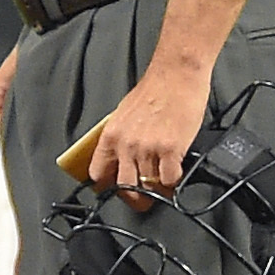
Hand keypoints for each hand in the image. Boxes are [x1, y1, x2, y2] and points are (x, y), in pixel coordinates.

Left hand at [88, 56, 211, 205]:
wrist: (176, 75)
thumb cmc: (154, 90)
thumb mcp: (124, 114)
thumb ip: (120, 138)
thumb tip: (120, 158)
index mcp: (111, 135)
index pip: (98, 173)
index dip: (107, 186)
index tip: (114, 191)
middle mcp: (126, 144)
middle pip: (124, 188)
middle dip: (135, 199)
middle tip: (143, 200)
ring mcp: (147, 148)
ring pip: (149, 186)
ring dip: (158, 189)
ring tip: (163, 185)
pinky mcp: (170, 149)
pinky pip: (170, 180)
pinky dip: (174, 182)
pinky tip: (176, 174)